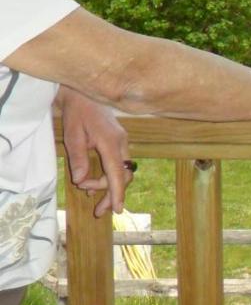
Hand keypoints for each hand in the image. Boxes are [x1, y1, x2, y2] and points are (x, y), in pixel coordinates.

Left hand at [57, 87, 132, 217]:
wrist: (82, 94)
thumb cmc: (76, 113)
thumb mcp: (72, 135)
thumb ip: (78, 158)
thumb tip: (81, 181)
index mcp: (110, 141)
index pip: (118, 172)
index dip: (118, 192)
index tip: (117, 210)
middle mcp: (121, 142)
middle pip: (123, 174)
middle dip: (112, 193)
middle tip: (97, 210)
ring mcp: (122, 141)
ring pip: (122, 170)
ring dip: (109, 185)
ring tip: (91, 196)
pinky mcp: (118, 141)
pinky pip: (118, 163)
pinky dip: (109, 176)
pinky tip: (93, 183)